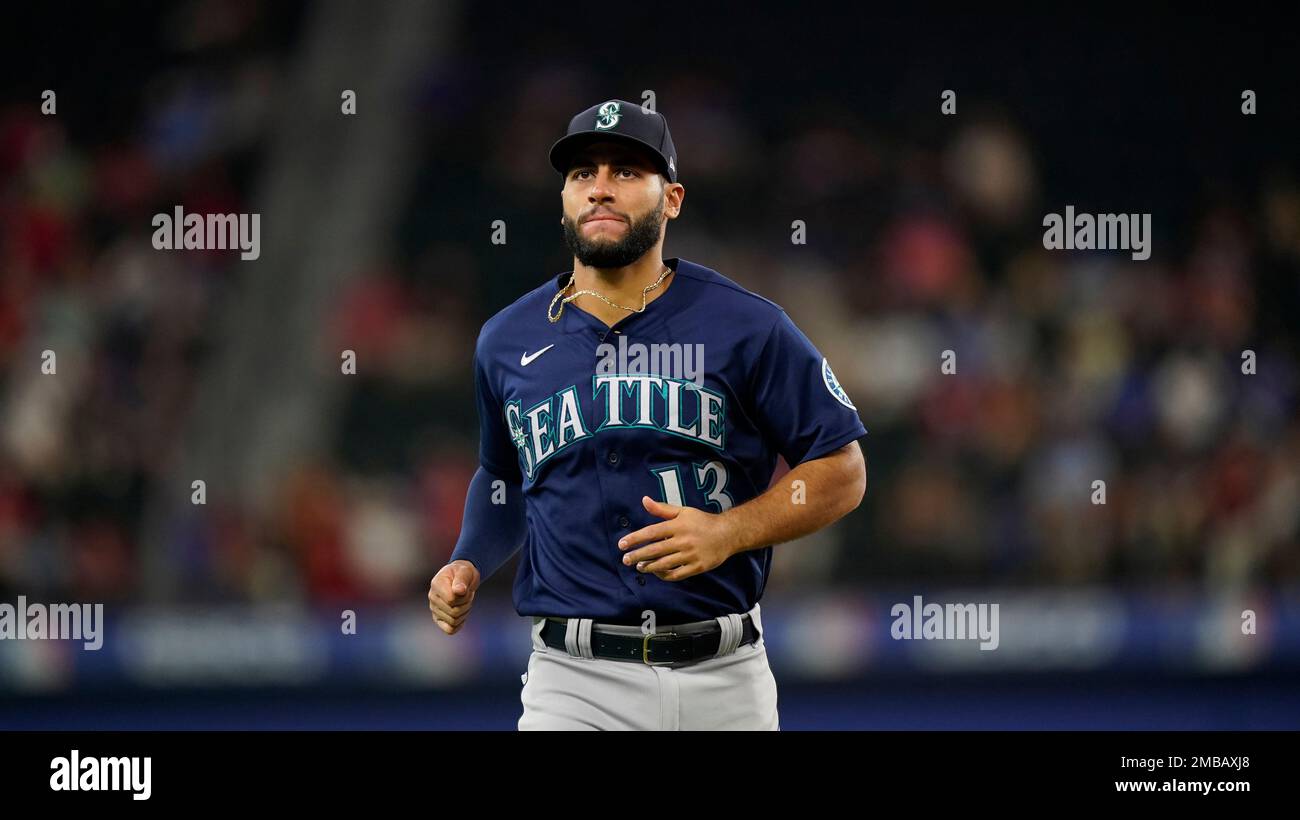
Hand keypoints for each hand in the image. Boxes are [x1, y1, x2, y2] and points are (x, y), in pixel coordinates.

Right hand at [428, 559, 480, 634]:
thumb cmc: (464, 573)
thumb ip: (462, 580)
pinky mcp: (438, 618)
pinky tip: (462, 615)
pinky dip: (459, 625)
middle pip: (454, 612)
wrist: (461, 576)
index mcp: (437, 584)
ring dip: (464, 612)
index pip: (452, 600)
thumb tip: (458, 591)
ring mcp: (434, 609)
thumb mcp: (465, 571)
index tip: (465, 588)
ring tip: (464, 602)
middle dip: (466, 604)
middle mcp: (432, 597)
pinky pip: (449, 630)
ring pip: (454, 621)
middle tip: (467, 595)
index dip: (464, 596)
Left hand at [618, 496, 736, 581]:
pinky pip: (676, 574)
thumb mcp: (683, 511)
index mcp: (678, 525)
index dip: (635, 539)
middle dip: (637, 555)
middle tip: (625, 559)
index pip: (651, 532)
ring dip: (648, 567)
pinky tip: (657, 573)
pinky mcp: (697, 567)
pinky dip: (664, 575)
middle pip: (655, 550)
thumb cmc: (702, 521)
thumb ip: (662, 509)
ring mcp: (690, 555)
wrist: (727, 534)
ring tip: (639, 566)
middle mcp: (683, 540)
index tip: (622, 544)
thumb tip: (644, 500)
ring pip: (664, 564)